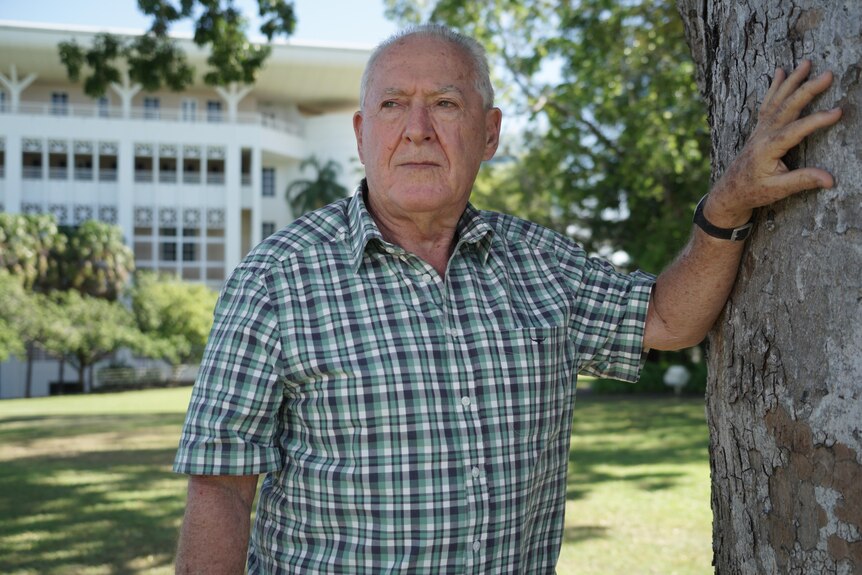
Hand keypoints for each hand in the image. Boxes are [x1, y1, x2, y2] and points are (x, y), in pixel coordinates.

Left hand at [706, 60, 842, 227]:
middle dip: (808, 89)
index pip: (796, 130)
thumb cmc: (753, 192)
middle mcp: (763, 134)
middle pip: (787, 107)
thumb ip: (802, 181)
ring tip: (806, 63)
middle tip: (828, 74)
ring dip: (792, 81)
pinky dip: (775, 87)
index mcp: (768, 148)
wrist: (728, 193)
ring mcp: (759, 129)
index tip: (838, 111)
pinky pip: (768, 103)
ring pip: (777, 100)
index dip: (817, 120)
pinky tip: (781, 72)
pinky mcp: (759, 129)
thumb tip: (830, 180)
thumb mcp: (778, 190)